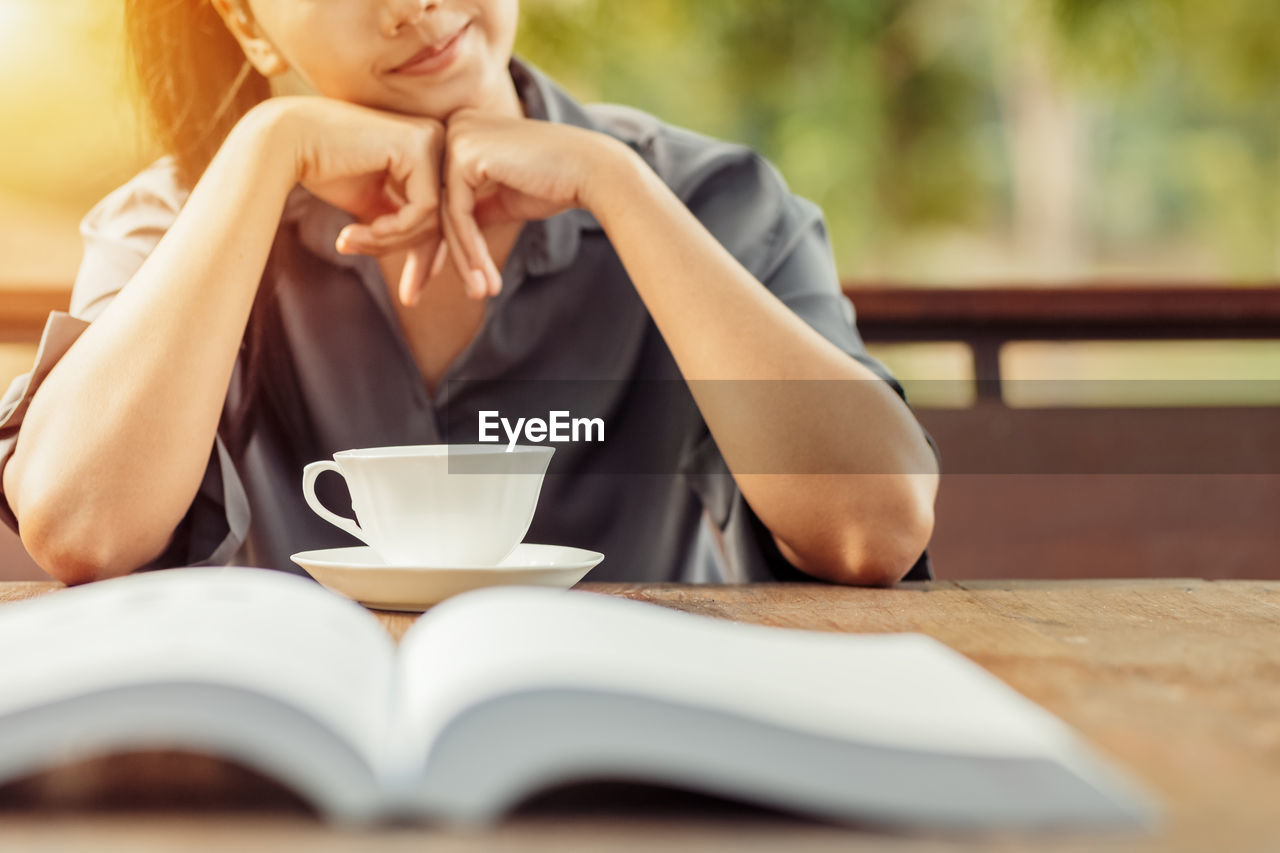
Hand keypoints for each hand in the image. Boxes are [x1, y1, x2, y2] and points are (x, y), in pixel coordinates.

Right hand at [256, 96, 448, 305]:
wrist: (285, 140)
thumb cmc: (323, 170)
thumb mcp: (374, 208)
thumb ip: (405, 227)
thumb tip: (435, 266)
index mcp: (427, 152)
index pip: (440, 215)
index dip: (425, 258)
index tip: (411, 295)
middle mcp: (436, 140)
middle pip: (441, 219)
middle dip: (411, 255)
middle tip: (372, 266)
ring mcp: (431, 139)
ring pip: (434, 219)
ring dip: (390, 242)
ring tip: (349, 241)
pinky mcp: (419, 145)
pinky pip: (423, 208)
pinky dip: (393, 229)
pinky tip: (359, 229)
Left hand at [352, 108, 629, 301]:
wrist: (593, 171)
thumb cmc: (556, 183)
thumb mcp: (503, 198)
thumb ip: (473, 209)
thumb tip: (448, 235)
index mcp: (460, 130)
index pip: (439, 193)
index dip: (442, 241)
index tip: (449, 276)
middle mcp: (452, 125)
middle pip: (433, 203)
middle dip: (436, 254)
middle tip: (441, 292)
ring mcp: (455, 136)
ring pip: (443, 214)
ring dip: (462, 259)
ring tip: (479, 293)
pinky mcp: (463, 153)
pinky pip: (456, 214)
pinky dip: (469, 251)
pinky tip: (482, 278)